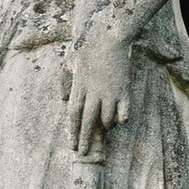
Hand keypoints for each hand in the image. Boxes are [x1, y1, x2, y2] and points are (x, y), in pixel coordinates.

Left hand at [68, 25, 133, 153]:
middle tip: (83, 152)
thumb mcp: (70, 62)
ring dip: (105, 126)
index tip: (72, 145)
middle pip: (87, 120)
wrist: (107, 36)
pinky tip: (120, 121)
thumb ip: (66, 82)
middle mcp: (92, 92)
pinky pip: (123, 110)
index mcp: (78, 86)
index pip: (73, 114)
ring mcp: (109, 91)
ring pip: (106, 117)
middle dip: (85, 138)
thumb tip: (64, 100)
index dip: (72, 131)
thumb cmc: (87, 46)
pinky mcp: (123, 88)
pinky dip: (122, 117)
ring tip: (104, 131)